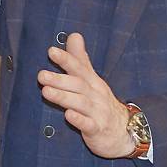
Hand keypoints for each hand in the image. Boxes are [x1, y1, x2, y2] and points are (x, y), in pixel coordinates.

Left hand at [38, 33, 134, 158]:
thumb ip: (81, 59)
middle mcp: (96, 95)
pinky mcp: (98, 130)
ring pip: (81, 103)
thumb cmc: (102, 104)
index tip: (51, 51)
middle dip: (59, 79)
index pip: (80, 68)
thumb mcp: (93, 80)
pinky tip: (68, 115)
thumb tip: (74, 35)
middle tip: (41, 75)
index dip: (66, 59)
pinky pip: (89, 125)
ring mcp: (98, 113)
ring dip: (63, 97)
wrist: (125, 132)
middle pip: (78, 84)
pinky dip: (79, 120)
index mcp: (93, 82)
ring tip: (46, 91)